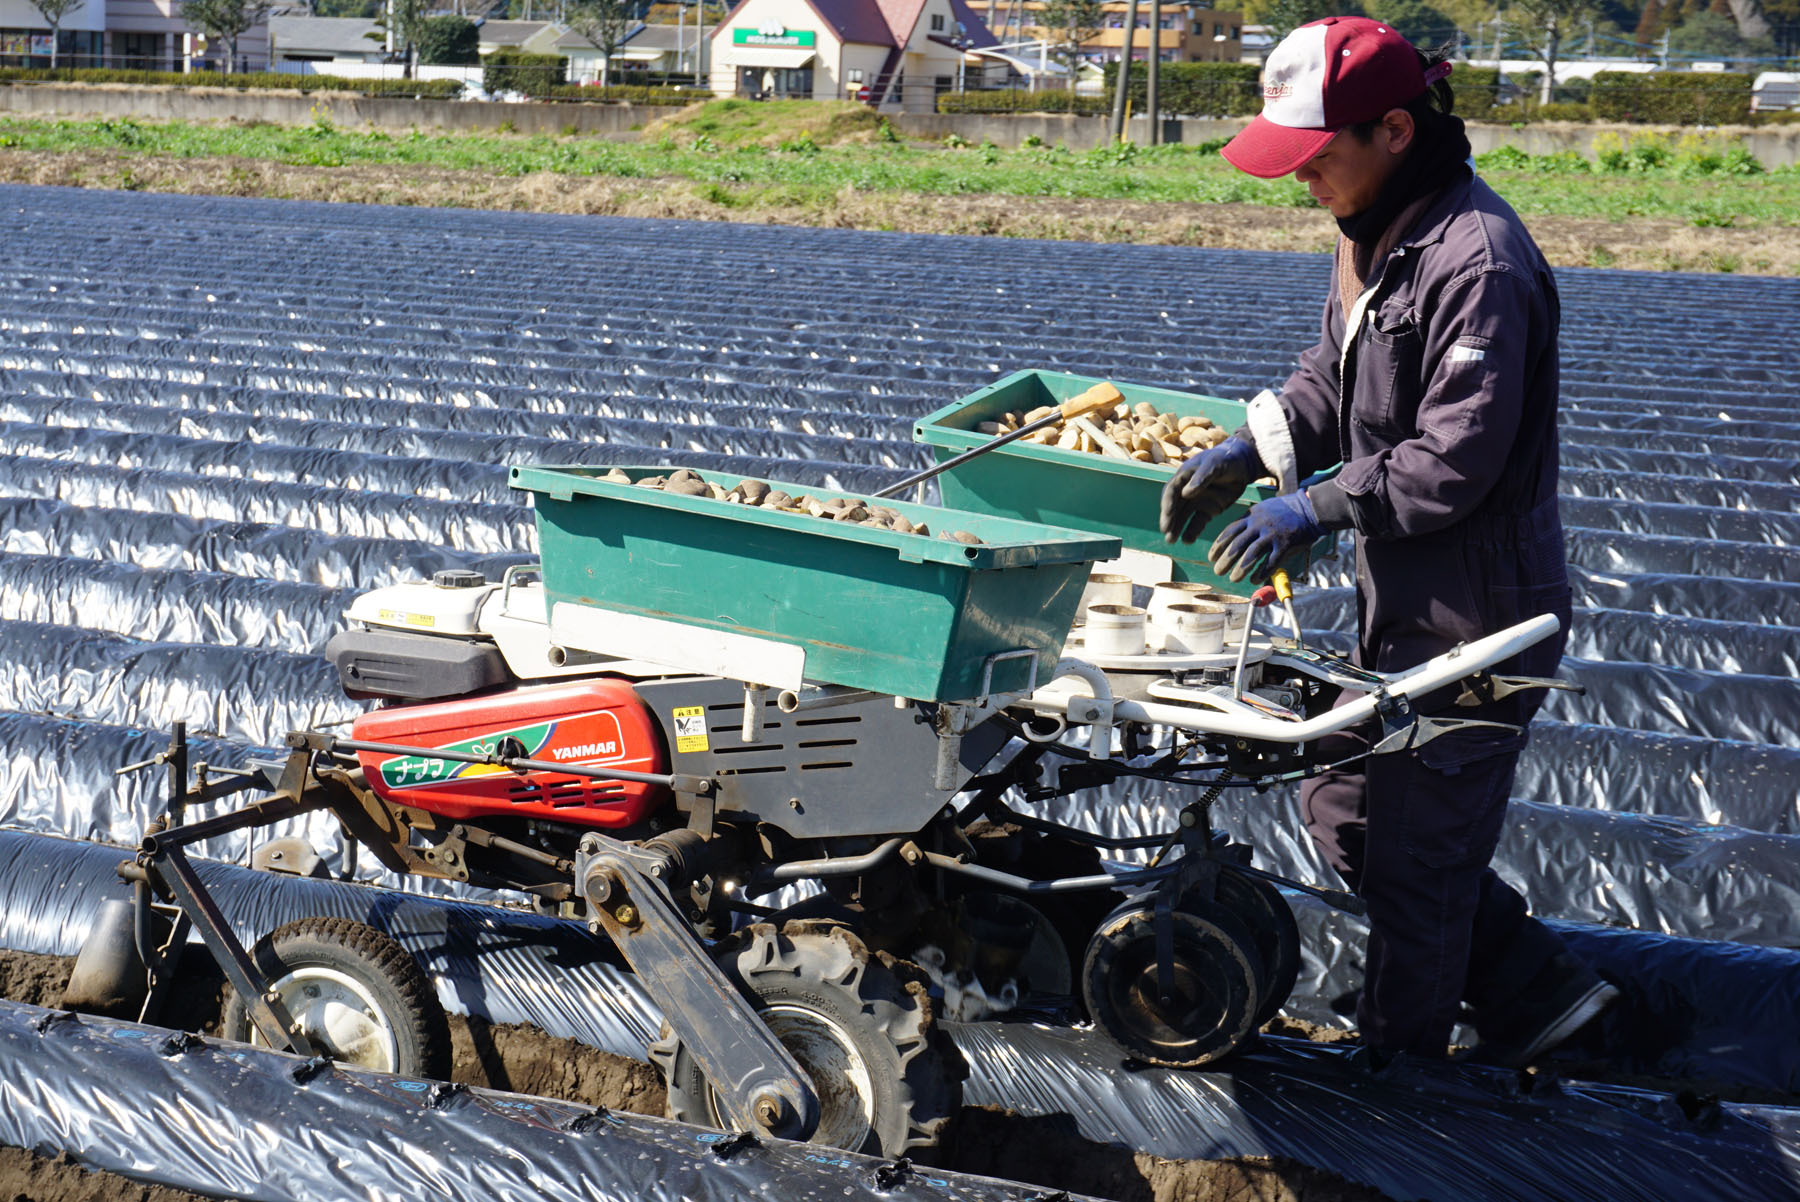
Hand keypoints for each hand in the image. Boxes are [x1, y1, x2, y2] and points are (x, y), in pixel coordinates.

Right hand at [1160, 437, 1262, 544]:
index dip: (1168, 502)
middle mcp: (1187, 489)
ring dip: (1176, 528)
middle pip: (1174, 506)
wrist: (1243, 465)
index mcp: (1184, 476)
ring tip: (1171, 541)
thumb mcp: (1215, 464)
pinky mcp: (1207, 510)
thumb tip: (1186, 493)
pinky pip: (1197, 522)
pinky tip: (1187, 540)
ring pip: (1183, 516)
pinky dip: (1192, 531)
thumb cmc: (1226, 459)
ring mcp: (1197, 500)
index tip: (1167, 515)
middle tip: (1166, 532)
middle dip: (1169, 519)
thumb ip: (1201, 478)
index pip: (1171, 490)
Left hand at [1209, 490, 1323, 583]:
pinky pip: (1270, 562)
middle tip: (1218, 571)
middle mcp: (1258, 525)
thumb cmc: (1286, 510)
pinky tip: (1254, 580)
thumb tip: (1238, 539)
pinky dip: (1261, 572)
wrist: (1309, 506)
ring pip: (1250, 555)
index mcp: (1251, 516)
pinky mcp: (1285, 544)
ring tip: (1233, 579)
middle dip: (1225, 560)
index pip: (1229, 532)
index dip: (1218, 546)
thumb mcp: (1264, 509)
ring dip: (1240, 569)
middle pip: (1236, 545)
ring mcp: (1272, 534)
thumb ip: (1251, 522)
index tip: (1211, 557)